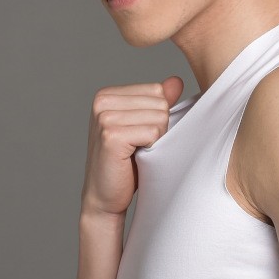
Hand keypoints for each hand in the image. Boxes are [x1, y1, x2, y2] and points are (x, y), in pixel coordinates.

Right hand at [81, 76, 183, 217]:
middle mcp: (102, 101)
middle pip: (160, 102)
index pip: (156, 90)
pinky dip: (152, 148)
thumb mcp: (143, 127)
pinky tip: (134, 157)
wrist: (105, 197)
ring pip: (159, 117)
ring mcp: (104, 117)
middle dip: (158, 127)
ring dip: (155, 139)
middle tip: (138, 146)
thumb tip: (176, 80)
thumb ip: (157, 102)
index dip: (157, 116)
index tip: (138, 135)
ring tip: (136, 152)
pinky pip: (153, 132)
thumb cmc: (126, 164)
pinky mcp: (111, 135)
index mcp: (107, 94)